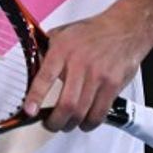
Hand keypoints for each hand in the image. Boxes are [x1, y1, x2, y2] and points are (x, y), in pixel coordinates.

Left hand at [22, 7, 150, 131]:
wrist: (124, 28)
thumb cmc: (92, 32)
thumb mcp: (63, 34)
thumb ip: (47, 51)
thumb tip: (32, 68)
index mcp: (63, 50)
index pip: (45, 77)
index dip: (35, 97)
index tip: (29, 111)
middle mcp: (80, 63)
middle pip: (67, 104)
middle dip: (55, 122)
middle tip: (50, 124)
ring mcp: (98, 75)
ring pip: (82, 112)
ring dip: (72, 124)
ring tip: (66, 124)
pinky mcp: (113, 84)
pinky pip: (100, 112)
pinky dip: (90, 123)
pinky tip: (85, 122)